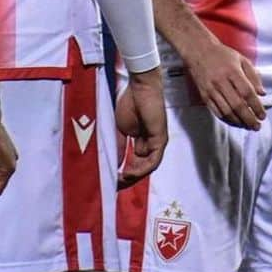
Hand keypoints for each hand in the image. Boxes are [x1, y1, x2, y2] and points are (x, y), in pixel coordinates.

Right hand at [114, 67, 167, 188]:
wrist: (140, 87)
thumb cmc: (130, 103)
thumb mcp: (120, 129)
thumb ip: (120, 146)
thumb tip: (114, 163)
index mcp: (141, 141)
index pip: (135, 162)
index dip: (124, 172)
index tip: (111, 179)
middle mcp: (150, 144)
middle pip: (141, 167)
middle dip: (128, 177)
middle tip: (114, 184)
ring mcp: (157, 143)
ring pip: (147, 167)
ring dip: (134, 176)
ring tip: (120, 180)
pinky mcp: (160, 140)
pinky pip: (153, 160)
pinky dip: (142, 169)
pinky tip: (130, 173)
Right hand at [186, 35, 265, 129]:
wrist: (198, 50)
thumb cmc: (221, 54)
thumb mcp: (241, 59)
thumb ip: (253, 76)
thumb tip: (262, 93)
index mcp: (232, 71)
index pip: (247, 93)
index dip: (256, 106)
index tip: (263, 115)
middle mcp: (221, 81)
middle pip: (237, 105)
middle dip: (249, 119)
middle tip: (257, 126)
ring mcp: (211, 89)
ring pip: (226, 111)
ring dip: (239, 122)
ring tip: (247, 126)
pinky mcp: (204, 95)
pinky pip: (216, 111)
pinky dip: (226, 119)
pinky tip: (234, 122)